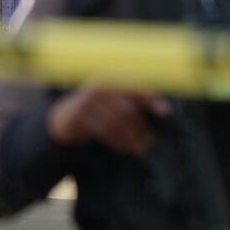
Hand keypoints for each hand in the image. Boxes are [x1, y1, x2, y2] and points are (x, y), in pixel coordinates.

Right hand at [48, 88, 170, 156]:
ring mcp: (87, 101)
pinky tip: (123, 148)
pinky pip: (104, 130)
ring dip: (130, 138)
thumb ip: (130, 102)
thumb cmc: (94, 111)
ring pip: (117, 122)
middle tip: (149, 143)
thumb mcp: (110, 102)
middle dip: (141, 128)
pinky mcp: (79, 115)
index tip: (166, 112)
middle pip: (128, 109)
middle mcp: (99, 87)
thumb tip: (162, 110)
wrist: (63, 119)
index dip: (151, 99)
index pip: (135, 88)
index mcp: (110, 80)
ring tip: (138, 149)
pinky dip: (116, 141)